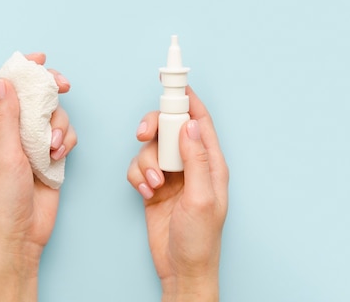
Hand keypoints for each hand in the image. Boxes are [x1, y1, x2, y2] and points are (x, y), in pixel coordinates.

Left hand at [0, 53, 76, 301]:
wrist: (24, 230)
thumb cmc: (5, 197)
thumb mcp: (5, 154)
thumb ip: (7, 117)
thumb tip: (4, 81)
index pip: (4, 86)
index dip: (20, 69)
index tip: (40, 59)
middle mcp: (14, 131)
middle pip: (34, 95)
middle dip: (51, 88)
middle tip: (64, 85)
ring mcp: (34, 142)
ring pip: (55, 115)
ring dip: (60, 126)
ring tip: (54, 147)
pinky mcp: (51, 154)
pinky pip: (66, 136)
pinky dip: (67, 142)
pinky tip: (59, 157)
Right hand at [127, 86, 228, 301]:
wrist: (181, 268)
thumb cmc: (200, 238)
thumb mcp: (201, 198)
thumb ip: (196, 159)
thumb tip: (190, 125)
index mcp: (211, 162)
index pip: (200, 121)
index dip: (188, 99)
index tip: (173, 81)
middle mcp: (191, 164)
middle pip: (169, 128)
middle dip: (154, 128)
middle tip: (143, 134)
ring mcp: (172, 174)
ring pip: (150, 148)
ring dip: (145, 163)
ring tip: (153, 185)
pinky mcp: (154, 186)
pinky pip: (139, 167)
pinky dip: (138, 176)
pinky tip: (146, 193)